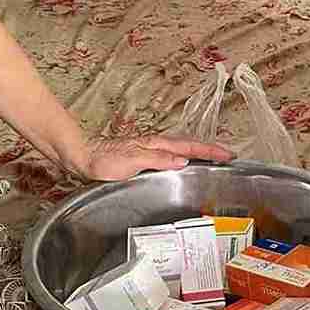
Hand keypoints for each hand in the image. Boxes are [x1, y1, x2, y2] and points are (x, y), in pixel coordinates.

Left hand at [78, 133, 234, 180]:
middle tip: (226, 156)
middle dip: (209, 149)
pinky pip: (169, 155)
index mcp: (156, 145)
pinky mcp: (142, 157)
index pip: (189, 147)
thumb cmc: (103, 160)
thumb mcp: (132, 161)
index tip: (227, 154)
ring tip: (211, 158)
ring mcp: (148, 150)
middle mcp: (154, 145)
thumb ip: (158, 160)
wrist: (82, 158)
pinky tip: (181, 164)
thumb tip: (183, 160)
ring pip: (180, 149)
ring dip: (197, 152)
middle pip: (188, 145)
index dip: (209, 151)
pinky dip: (182, 157)